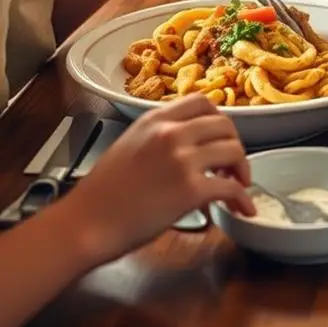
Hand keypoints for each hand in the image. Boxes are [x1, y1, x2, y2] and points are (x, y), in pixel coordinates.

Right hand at [66, 95, 253, 267]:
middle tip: (231, 165)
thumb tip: (190, 143)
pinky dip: (242, 198)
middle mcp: (172, 133)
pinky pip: (231, 188)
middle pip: (225, 125)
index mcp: (156, 119)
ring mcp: (183, 159)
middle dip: (234, 144)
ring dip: (241, 169)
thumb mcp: (130, 144)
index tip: (220, 137)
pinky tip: (243, 208)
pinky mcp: (190, 190)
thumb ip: (161, 135)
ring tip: (236, 185)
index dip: (219, 120)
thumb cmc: (100, 193)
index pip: (203, 102)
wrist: (84, 225)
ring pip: (234, 151)